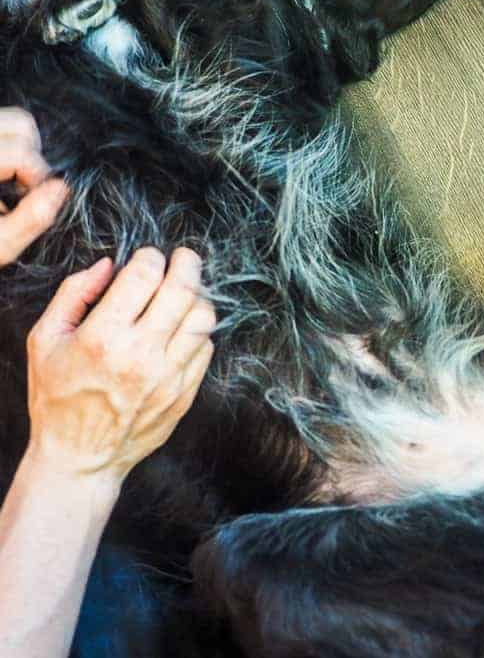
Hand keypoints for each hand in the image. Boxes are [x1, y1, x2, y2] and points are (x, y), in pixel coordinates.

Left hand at [0, 107, 67, 264]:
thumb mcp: (0, 244)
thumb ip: (33, 218)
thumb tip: (62, 187)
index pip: (21, 152)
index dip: (39, 177)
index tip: (34, 201)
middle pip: (19, 123)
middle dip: (33, 155)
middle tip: (23, 186)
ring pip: (10, 119)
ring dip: (22, 147)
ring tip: (12, 178)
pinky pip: (1, 126)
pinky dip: (8, 146)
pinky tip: (1, 174)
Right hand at [24, 247, 215, 486]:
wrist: (79, 459)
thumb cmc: (57, 396)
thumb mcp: (44, 340)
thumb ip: (73, 294)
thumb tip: (109, 264)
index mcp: (102, 338)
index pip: (145, 275)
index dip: (150, 257)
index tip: (148, 257)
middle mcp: (140, 355)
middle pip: (184, 290)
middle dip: (187, 263)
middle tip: (184, 257)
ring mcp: (167, 376)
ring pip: (204, 318)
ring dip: (199, 296)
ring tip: (186, 292)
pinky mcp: (184, 393)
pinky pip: (207, 348)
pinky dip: (200, 331)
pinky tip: (183, 328)